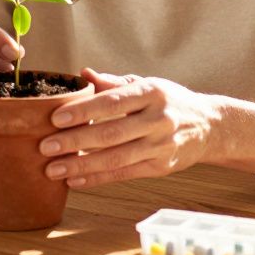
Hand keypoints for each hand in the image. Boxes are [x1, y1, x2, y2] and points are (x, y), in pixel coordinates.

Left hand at [40, 68, 222, 188]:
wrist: (209, 126)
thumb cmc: (170, 101)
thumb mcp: (147, 84)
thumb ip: (114, 83)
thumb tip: (83, 74)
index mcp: (152, 93)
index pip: (113, 102)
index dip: (84, 111)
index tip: (56, 118)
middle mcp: (159, 119)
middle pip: (111, 133)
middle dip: (75, 141)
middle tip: (45, 147)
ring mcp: (161, 145)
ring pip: (116, 158)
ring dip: (81, 165)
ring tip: (53, 169)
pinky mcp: (161, 167)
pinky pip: (124, 174)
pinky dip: (98, 178)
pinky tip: (75, 180)